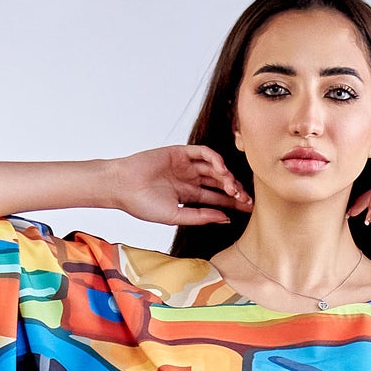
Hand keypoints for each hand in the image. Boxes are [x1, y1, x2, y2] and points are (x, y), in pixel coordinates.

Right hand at [108, 145, 252, 225]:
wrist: (122, 187)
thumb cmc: (142, 205)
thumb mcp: (176, 215)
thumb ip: (200, 216)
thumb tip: (226, 219)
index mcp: (188, 195)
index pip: (216, 198)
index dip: (233, 202)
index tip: (248, 208)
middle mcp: (189, 179)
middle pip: (219, 182)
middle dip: (234, 190)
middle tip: (245, 199)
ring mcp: (185, 165)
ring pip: (214, 168)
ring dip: (226, 176)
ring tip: (233, 188)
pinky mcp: (180, 152)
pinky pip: (202, 153)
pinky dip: (214, 159)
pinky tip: (221, 170)